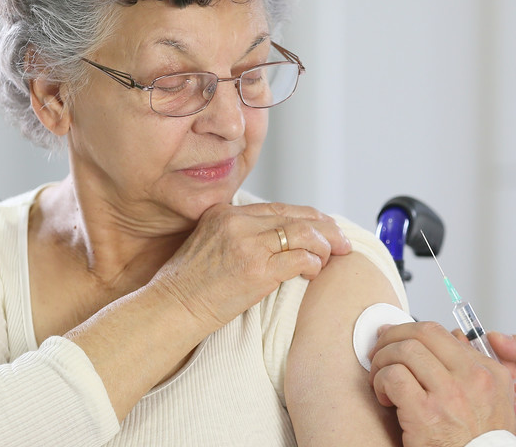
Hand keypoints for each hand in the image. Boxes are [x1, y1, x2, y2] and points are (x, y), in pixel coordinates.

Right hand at [153, 202, 352, 330]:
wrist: (172, 307)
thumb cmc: (190, 284)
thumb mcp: (209, 242)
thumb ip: (238, 232)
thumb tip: (275, 235)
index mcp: (226, 212)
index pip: (280, 208)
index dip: (309, 217)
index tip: (325, 227)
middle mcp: (237, 222)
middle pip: (296, 216)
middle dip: (326, 228)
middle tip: (343, 241)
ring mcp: (247, 244)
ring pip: (303, 234)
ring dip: (324, 246)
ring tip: (332, 257)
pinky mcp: (256, 269)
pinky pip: (299, 259)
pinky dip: (313, 264)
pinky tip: (313, 272)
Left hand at [368, 321, 515, 445]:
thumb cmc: (480, 441)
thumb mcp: (495, 402)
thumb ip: (474, 369)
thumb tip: (452, 337)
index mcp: (488, 372)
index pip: (441, 332)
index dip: (409, 331)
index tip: (395, 338)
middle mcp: (473, 378)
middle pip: (423, 332)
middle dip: (392, 337)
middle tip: (379, 352)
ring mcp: (450, 395)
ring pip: (406, 350)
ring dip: (383, 361)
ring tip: (380, 379)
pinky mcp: (426, 414)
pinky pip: (394, 377)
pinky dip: (380, 381)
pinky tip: (385, 397)